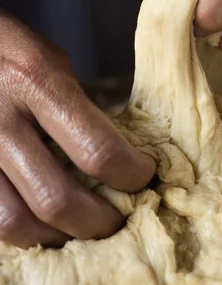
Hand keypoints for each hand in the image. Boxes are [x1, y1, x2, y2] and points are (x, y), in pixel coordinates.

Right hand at [0, 11, 154, 248]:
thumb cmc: (10, 48)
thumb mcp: (51, 60)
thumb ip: (78, 106)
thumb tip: (116, 153)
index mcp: (36, 79)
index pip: (96, 147)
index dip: (131, 174)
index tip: (145, 176)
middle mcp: (0, 116)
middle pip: (56, 199)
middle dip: (99, 221)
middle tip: (120, 219)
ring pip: (16, 222)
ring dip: (59, 236)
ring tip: (83, 228)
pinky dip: (25, 231)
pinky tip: (44, 223)